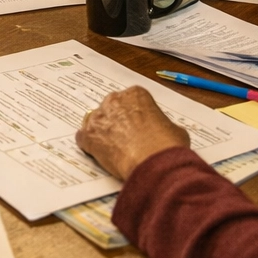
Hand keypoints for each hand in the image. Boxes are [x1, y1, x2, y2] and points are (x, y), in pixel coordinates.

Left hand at [76, 86, 190, 181]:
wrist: (153, 163)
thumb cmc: (167, 145)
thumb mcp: (175, 129)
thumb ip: (163, 124)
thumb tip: (163, 132)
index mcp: (136, 94)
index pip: (131, 100)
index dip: (134, 115)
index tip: (137, 126)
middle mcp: (114, 100)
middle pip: (111, 108)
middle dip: (116, 121)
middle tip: (124, 138)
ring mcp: (99, 117)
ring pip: (95, 122)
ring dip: (101, 133)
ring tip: (112, 149)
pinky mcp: (88, 136)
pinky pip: (83, 138)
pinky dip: (89, 146)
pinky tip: (98, 154)